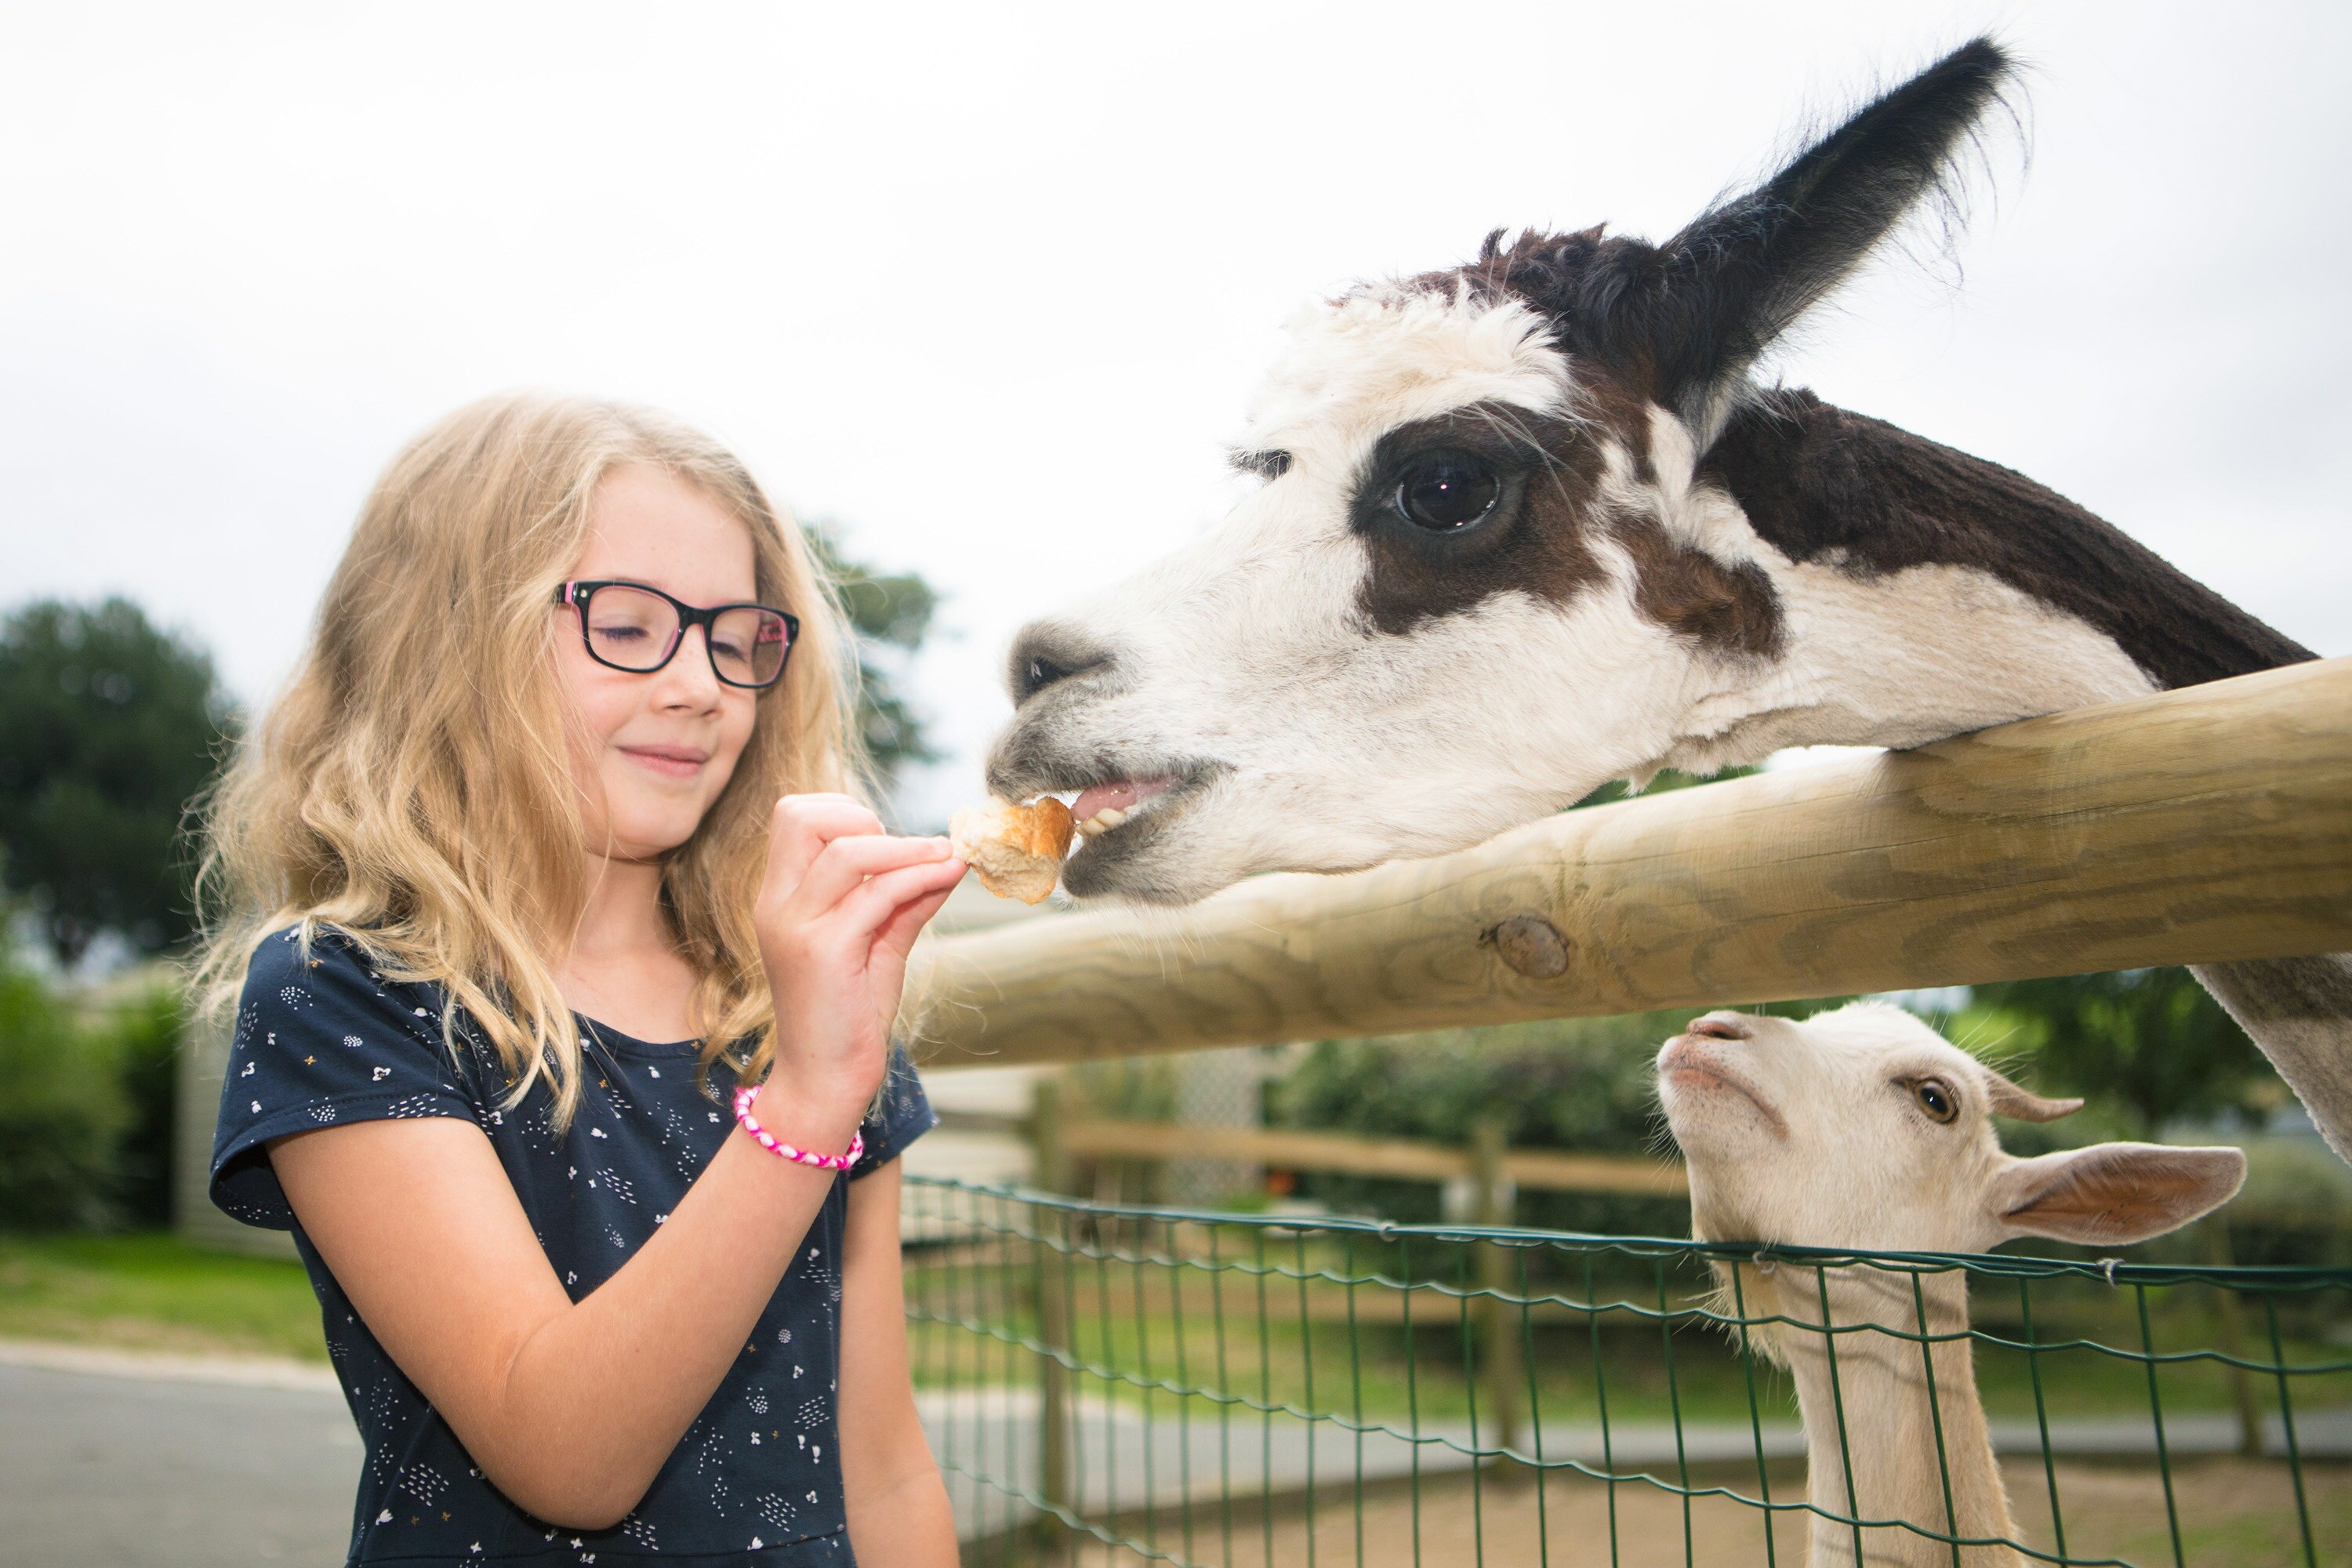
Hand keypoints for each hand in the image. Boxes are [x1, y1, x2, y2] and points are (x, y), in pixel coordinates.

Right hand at [752, 795, 963, 1115]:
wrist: (827, 1082)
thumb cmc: (849, 1016)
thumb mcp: (879, 944)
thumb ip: (906, 899)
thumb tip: (948, 857)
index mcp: (780, 897)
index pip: (794, 814)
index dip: (845, 812)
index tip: (889, 841)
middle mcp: (777, 905)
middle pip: (800, 815)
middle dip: (862, 817)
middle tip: (907, 850)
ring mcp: (796, 927)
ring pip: (848, 851)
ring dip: (907, 847)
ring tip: (945, 857)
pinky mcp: (824, 952)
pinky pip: (877, 895)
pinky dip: (919, 877)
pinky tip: (948, 877)